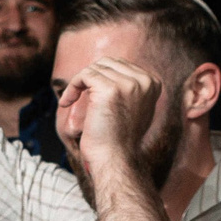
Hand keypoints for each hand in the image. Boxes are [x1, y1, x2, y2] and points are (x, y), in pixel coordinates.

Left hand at [57, 55, 160, 169]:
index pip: (120, 65)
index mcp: (153, 83)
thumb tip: (112, 70)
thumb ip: (129, 87)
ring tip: (70, 101)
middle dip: (89, 77)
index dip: (100, 76)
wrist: (115, 158)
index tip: (88, 93)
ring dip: (78, 83)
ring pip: (94, 68)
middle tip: (78, 95)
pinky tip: (66, 102)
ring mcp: (128, 84)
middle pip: (107, 63)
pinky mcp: (109, 89)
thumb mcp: (133, 107)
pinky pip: (83, 75)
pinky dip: (71, 87)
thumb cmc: (119, 137)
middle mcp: (144, 81)